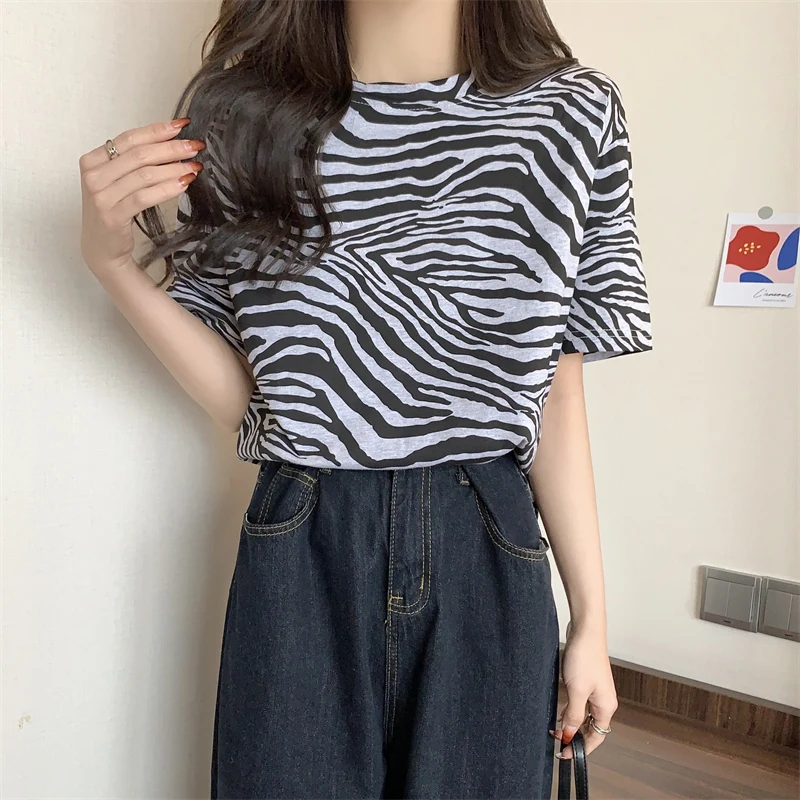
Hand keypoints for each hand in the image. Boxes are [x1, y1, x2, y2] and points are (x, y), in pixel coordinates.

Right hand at [78, 118, 204, 275]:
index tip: (182, 125)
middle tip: (195, 146)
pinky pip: (145, 196)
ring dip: (174, 169)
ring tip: (194, 167)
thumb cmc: (114, 211)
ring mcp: (100, 195)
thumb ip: (134, 162)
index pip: (130, 138)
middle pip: (139, 154)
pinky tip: (184, 184)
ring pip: (145, 175)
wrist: (102, 249)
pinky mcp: (112, 215)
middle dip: (172, 148)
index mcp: (93, 160)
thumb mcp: (117, 181)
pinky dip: (167, 188)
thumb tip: (172, 143)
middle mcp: (93, 175)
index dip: (158, 130)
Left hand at [550, 620, 617, 758]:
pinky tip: (559, 711)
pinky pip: (579, 703)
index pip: (596, 737)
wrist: (585, 630)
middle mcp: (603, 701)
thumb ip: (573, 715)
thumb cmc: (584, 657)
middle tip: (556, 742)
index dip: (581, 748)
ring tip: (554, 729)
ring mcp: (595, 690)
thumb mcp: (577, 691)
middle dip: (575, 737)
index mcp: (606, 707)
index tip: (564, 754)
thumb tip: (570, 735)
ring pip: (583, 715)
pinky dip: (569, 710)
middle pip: (590, 728)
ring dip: (570, 723)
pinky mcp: (586, 681)